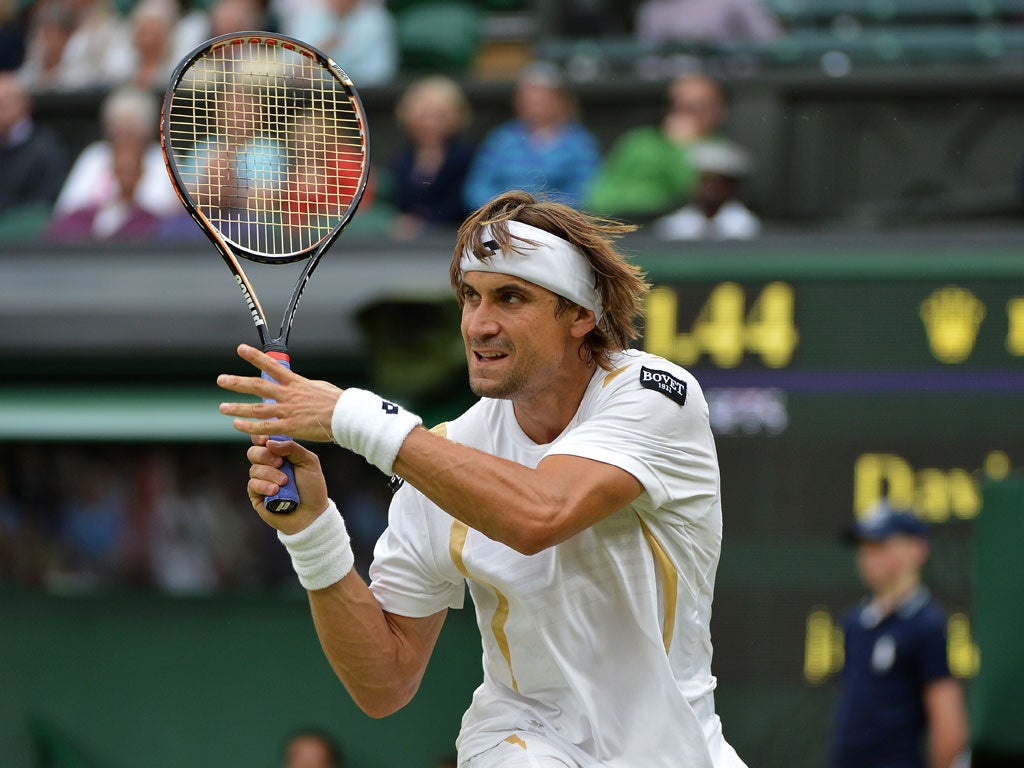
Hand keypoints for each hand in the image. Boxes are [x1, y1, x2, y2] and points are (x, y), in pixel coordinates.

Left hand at [217, 343, 341, 440]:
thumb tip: (298, 385)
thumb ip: (304, 386)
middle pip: (258, 386)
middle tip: (221, 379)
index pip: (271, 365)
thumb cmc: (337, 402)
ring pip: (257, 409)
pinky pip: (265, 427)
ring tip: (222, 407)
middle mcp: (288, 395)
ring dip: (237, 408)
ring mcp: (288, 411)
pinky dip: (249, 427)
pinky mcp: (290, 427)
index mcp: (296, 382)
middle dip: (237, 382)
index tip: (240, 349)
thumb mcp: (319, 387)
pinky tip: (237, 425)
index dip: (254, 356)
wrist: (346, 416)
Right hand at [247, 435, 329, 533]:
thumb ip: (292, 448)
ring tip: (284, 482)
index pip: (263, 440)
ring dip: (269, 474)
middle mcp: (268, 465)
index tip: (265, 439)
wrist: (312, 514)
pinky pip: (252, 485)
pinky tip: (275, 491)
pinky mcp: (256, 495)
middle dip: (265, 456)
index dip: (260, 437)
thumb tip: (270, 442)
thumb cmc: (312, 487)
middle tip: (280, 463)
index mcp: (280, 454)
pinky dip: (264, 486)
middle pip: (253, 452)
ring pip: (254, 469)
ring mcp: (261, 480)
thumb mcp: (309, 462)